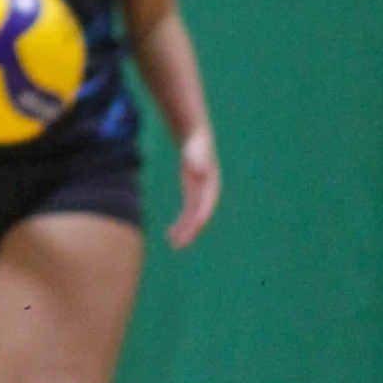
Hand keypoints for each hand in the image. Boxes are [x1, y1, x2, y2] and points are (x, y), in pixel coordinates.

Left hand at [166, 122, 220, 249]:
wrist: (195, 137)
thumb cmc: (195, 142)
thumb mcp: (195, 148)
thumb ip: (197, 158)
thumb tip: (198, 171)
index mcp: (211, 184)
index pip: (207, 206)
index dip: (200, 218)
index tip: (193, 230)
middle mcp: (208, 193)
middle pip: (200, 216)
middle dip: (191, 232)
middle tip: (179, 245)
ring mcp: (200, 195)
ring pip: (193, 219)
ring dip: (185, 232)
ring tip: (173, 245)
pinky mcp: (192, 195)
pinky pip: (188, 214)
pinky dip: (181, 224)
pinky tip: (171, 234)